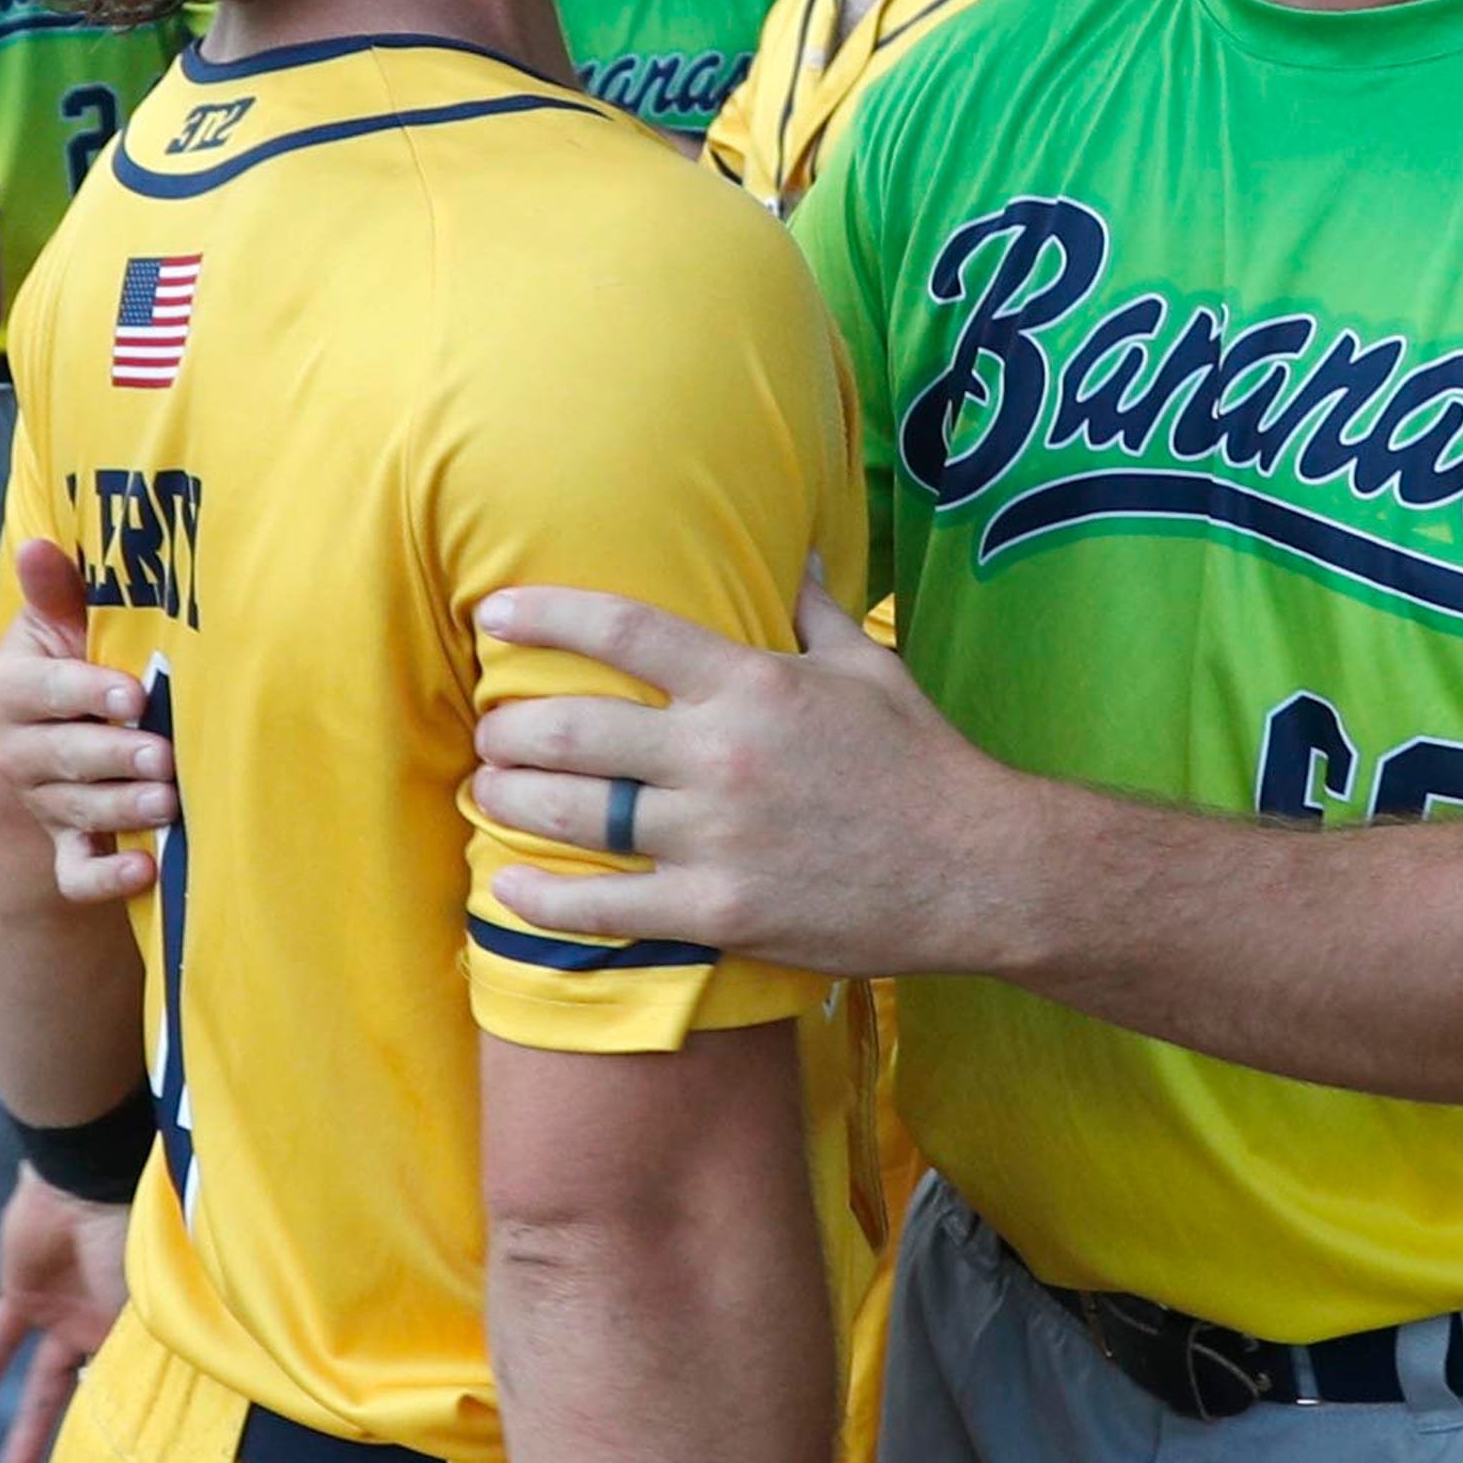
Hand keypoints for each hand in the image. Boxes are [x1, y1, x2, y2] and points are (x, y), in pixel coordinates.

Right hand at [0, 535, 172, 901]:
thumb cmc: (78, 657)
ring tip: (167, 804)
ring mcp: (45, 802)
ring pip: (78, 811)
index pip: (45, 691)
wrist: (63, 727)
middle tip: (163, 756)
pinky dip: (106, 881)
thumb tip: (39, 546)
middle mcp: (22, 751)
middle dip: (114, 757)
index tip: (134, 693)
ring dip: (122, 810)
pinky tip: (146, 874)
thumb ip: (57, 591)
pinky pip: (77, 874)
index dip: (87, 692)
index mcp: (13, 690)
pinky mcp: (68, 844)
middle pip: (64, 757)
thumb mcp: (63, 621)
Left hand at [0, 1167, 133, 1462]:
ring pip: (44, 1381)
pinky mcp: (21, 1297)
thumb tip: (154, 1414)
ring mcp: (62, 1312)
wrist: (81, 1181)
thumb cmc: (128, 1238)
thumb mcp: (146, 1304)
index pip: (135, 1386)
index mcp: (142, 1328)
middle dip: (81, 1437)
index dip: (130, 1424)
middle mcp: (103, 1326)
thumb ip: (143, 1353)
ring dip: (29, 1424)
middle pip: (90, 1393)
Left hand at [471, 564, 1007, 979]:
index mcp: (752, 682)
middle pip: (572, 730)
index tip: (492, 615)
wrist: (977, 870)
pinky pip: (606, 908)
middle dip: (508, 730)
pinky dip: (544, 901)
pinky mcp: (719, 912)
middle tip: (491, 732)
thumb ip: (817, 609)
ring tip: (486, 792)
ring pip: (575, 816)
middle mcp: (721, 754)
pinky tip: (507, 889)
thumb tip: (799, 551)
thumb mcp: (871, 668)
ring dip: (509, 802)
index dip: (546, 617)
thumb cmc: (922, 763)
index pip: (624, 630)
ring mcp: (716, 838)